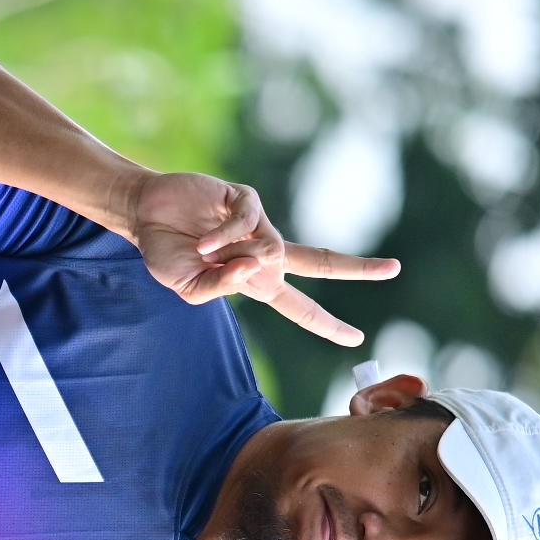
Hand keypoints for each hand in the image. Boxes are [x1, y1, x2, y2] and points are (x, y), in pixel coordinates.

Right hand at [124, 170, 398, 346]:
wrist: (145, 214)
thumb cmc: (165, 253)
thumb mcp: (187, 288)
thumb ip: (219, 287)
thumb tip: (254, 269)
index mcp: (255, 282)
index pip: (298, 307)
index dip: (326, 324)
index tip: (356, 339)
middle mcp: (264, 253)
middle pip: (321, 262)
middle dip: (357, 269)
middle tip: (394, 270)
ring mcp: (259, 225)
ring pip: (274, 250)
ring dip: (238, 257)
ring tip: (201, 249)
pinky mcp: (247, 200)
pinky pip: (250, 223)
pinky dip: (225, 236)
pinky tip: (203, 241)